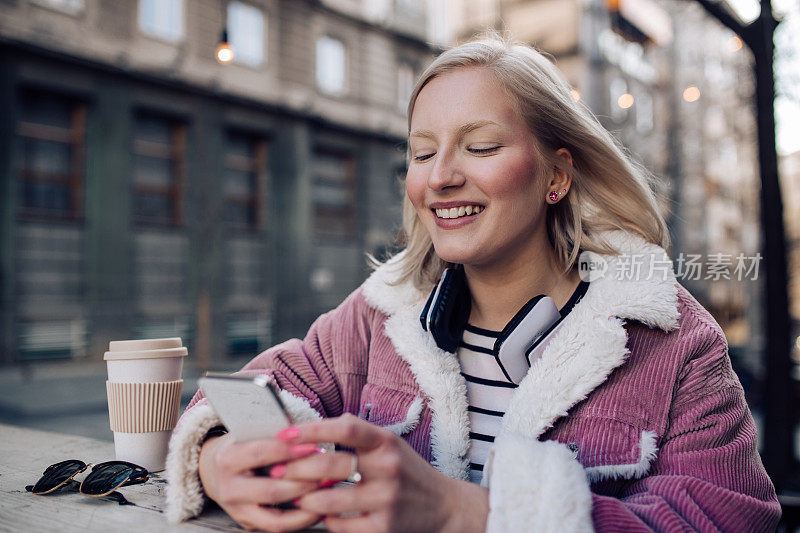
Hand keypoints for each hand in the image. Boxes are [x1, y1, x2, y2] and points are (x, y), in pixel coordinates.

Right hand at [198, 432, 323, 531]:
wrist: (214, 469)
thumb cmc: (241, 446)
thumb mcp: (250, 433)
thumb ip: (274, 433)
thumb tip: (307, 433)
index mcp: (228, 459)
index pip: (261, 454)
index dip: (289, 450)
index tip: (312, 446)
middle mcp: (229, 489)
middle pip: (271, 490)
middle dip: (303, 482)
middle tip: (326, 473)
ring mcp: (237, 511)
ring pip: (275, 518)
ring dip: (306, 506)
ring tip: (325, 492)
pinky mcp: (247, 523)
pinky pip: (277, 527)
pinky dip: (300, 519)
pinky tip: (316, 508)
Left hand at [276, 414, 488, 532]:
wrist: (445, 507)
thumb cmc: (408, 471)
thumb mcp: (389, 444)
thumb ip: (357, 434)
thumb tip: (315, 427)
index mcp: (386, 443)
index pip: (345, 429)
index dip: (312, 430)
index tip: (285, 434)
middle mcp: (388, 469)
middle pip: (330, 467)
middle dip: (295, 469)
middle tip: (274, 471)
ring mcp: (386, 500)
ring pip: (328, 501)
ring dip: (304, 499)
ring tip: (293, 495)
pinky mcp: (384, 528)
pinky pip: (340, 526)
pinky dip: (325, 520)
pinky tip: (321, 514)